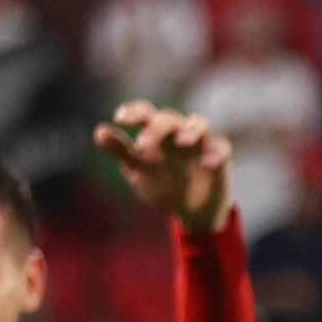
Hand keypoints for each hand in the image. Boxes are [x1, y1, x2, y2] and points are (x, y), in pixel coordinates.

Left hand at [95, 102, 232, 229]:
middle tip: (143, 145)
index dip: (133, 112)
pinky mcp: (220, 157)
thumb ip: (120, 151)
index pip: (145, 113)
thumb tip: (98, 131)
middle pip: (169, 118)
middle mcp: (178, 132)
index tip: (119, 119)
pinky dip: (216, 152)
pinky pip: (222, 147)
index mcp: (156, 132)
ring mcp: (201, 143)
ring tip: (182, 141)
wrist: (190, 209)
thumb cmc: (163, 183)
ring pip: (199, 123)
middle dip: (157, 128)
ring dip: (191, 129)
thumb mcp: (138, 169)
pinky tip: (207, 163)